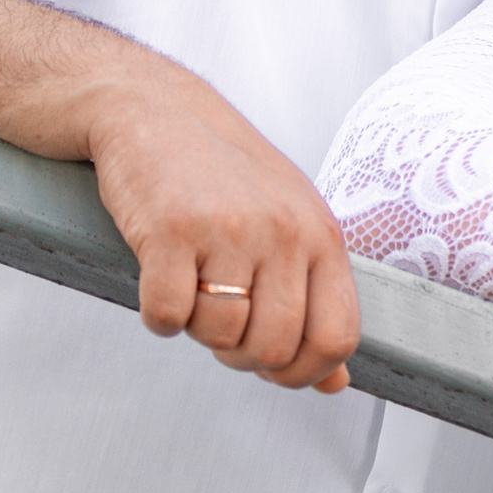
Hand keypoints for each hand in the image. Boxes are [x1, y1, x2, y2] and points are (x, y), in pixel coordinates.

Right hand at [84, 60, 358, 391]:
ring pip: (220, 336)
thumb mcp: (289, 225)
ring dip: (199, 332)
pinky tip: (161, 281)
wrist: (153, 108)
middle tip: (223, 326)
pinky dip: (159, 316)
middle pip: (275, 347)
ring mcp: (228, 229)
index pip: (338, 336)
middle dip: (243, 356)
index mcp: (320, 233)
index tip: (275, 367)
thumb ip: (316, 299)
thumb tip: (334, 383)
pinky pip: (168, 317)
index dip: (306, 372)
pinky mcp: (169, 230)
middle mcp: (282, 231)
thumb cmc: (225, 175)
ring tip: (193, 289)